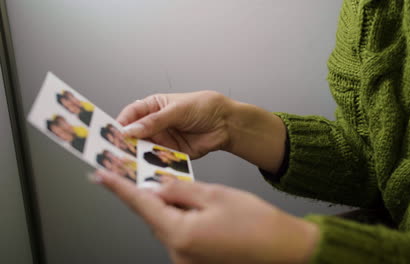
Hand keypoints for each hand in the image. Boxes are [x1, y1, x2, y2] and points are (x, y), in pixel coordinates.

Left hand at [94, 170, 318, 263]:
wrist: (283, 248)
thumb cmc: (256, 223)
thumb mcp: (215, 195)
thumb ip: (180, 189)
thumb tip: (158, 185)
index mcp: (180, 234)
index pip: (140, 204)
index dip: (118, 187)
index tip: (100, 174)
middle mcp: (178, 252)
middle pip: (155, 214)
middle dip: (155, 193)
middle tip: (160, 174)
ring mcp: (186, 259)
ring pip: (168, 223)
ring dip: (173, 206)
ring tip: (195, 194)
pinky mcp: (195, 259)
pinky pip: (180, 233)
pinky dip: (183, 218)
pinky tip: (199, 209)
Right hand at [117, 91, 231, 158]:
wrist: (226, 123)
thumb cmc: (204, 107)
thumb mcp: (177, 110)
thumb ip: (154, 121)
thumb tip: (131, 130)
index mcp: (153, 107)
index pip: (130, 115)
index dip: (120, 124)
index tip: (112, 134)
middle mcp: (155, 124)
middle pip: (134, 135)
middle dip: (125, 143)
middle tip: (117, 152)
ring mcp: (163, 139)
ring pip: (144, 149)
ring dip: (138, 156)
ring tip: (130, 162)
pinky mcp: (172, 154)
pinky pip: (159, 159)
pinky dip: (153, 164)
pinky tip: (148, 167)